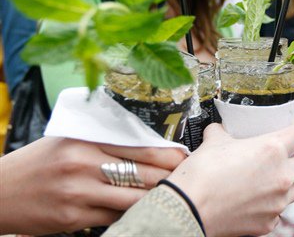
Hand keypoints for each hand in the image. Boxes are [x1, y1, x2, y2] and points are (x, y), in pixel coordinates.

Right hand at [0, 137, 184, 234]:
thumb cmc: (40, 162)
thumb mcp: (70, 140)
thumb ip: (105, 140)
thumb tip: (149, 145)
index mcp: (86, 139)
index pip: (140, 147)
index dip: (168, 154)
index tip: (185, 156)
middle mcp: (83, 164)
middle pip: (142, 174)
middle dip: (170, 178)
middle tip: (189, 179)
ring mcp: (78, 193)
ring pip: (133, 200)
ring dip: (155, 200)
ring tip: (172, 197)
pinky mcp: (73, 218)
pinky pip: (114, 218)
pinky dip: (130, 214)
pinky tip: (140, 210)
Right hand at [167, 122, 293, 236]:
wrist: (187, 208)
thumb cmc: (201, 171)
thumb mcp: (214, 141)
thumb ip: (223, 131)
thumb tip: (219, 129)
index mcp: (273, 149)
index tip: (292, 130)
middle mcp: (282, 176)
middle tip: (287, 153)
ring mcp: (278, 202)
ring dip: (293, 178)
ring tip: (276, 175)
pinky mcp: (269, 222)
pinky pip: (281, 211)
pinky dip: (274, 204)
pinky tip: (258, 199)